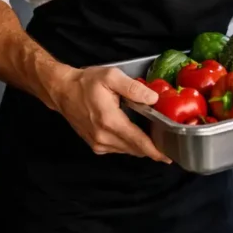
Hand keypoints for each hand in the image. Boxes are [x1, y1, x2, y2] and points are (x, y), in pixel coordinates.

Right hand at [47, 65, 171, 162]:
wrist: (63, 91)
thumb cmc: (86, 82)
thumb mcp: (111, 76)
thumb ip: (133, 88)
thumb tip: (153, 98)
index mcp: (109, 121)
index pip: (138, 141)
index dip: (155, 151)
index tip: (169, 156)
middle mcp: (103, 137)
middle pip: (135, 149)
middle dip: (152, 149)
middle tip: (168, 143)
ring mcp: (98, 143)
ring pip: (127, 151)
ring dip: (141, 147)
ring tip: (154, 138)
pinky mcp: (95, 145)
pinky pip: (118, 149)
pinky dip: (129, 145)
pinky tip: (134, 135)